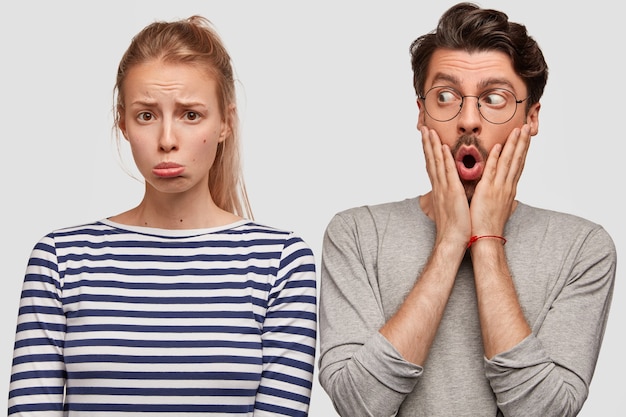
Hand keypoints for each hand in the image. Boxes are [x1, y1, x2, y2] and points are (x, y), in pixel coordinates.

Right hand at [421, 126, 470, 247]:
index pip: (433, 166)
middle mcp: (439, 186)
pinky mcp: (451, 192)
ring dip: (432, 145)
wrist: (452, 240)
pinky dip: (443, 158)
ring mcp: (444, 188)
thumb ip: (452, 197)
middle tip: (424, 128)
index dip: (430, 151)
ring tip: (429, 131)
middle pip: (431, 160)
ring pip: (436, 162)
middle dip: (427, 144)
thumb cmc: (455, 227)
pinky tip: (442, 147)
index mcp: (440, 189)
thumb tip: (454, 193)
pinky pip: (446, 172)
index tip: (428, 139)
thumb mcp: (452, 208)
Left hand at [470, 124, 530, 235]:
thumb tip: (510, 197)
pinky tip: (499, 146)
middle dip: (523, 142)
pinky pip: (492, 171)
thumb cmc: (490, 224)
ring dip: (514, 145)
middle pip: (517, 160)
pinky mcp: (487, 191)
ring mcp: (499, 188)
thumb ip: (504, 198)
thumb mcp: (500, 207)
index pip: (518, 165)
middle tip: (527, 127)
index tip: (525, 137)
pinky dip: (495, 158)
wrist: (486, 238)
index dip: (522, 150)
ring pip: (508, 162)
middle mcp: (507, 186)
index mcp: (509, 189)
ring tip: (518, 130)